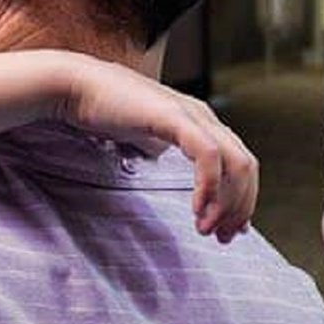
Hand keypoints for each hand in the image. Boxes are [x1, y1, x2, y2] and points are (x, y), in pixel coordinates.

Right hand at [59, 58, 257, 241]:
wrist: (78, 87)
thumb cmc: (105, 112)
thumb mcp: (146, 140)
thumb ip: (164, 155)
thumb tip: (167, 175)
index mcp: (200, 123)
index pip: (240, 163)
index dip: (242, 199)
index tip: (229, 229)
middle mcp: (204, 117)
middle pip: (246, 166)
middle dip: (240, 207)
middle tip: (222, 237)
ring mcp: (192, 115)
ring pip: (236, 163)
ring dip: (227, 202)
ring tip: (206, 228)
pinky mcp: (175, 117)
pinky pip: (208, 155)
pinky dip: (209, 186)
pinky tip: (196, 208)